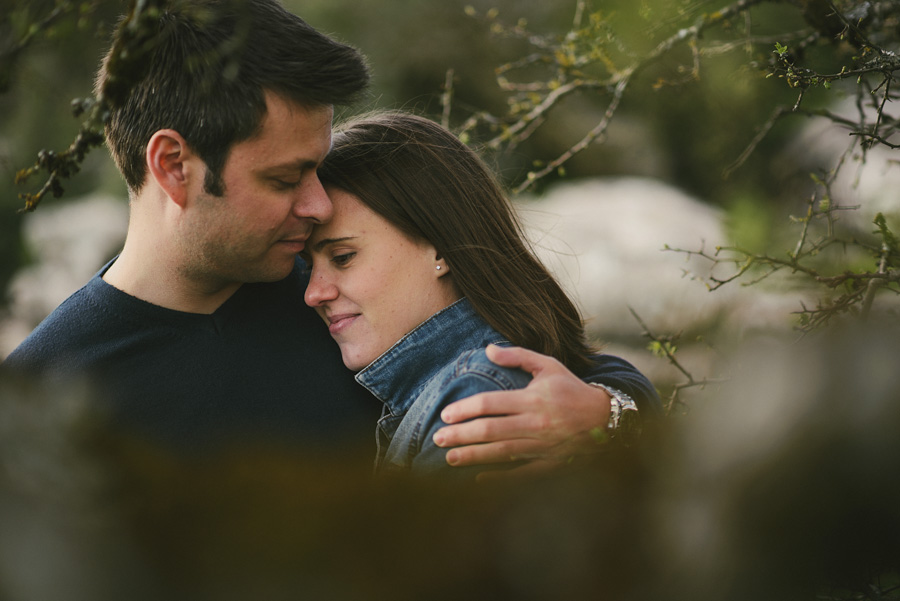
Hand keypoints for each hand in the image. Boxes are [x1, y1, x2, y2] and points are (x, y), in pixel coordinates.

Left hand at [433, 344, 610, 478]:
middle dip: (461, 435)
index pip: (491, 403)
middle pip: (490, 430)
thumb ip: (518, 356)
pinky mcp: (550, 463)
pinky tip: (479, 479)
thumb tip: (488, 348)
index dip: (466, 409)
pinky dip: (500, 478)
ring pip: (501, 453)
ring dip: (473, 456)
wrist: (605, 418)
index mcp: (532, 398)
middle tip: (438, 438)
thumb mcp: (548, 365)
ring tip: (449, 458)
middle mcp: (535, 423)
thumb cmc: (571, 388)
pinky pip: (521, 474)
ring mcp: (542, 445)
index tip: (446, 414)